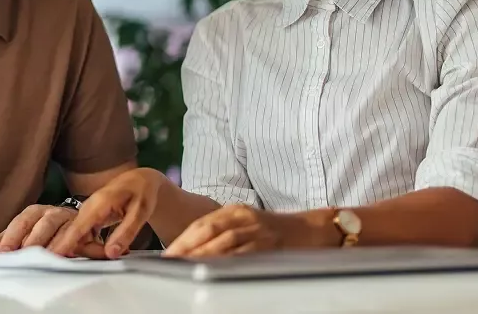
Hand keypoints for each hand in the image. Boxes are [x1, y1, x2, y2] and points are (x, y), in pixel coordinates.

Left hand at [0, 204, 76, 252]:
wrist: (79, 226)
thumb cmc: (47, 232)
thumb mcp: (26, 233)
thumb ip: (7, 239)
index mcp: (34, 213)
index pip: (21, 222)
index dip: (11, 237)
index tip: (3, 252)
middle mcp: (51, 212)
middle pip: (41, 224)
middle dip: (32, 241)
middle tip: (23, 256)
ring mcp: (68, 219)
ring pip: (60, 229)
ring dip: (52, 244)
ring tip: (44, 258)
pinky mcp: (83, 229)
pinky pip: (77, 235)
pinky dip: (71, 245)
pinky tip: (66, 256)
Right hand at [50, 168, 162, 258]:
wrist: (138, 180)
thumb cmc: (140, 193)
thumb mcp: (140, 213)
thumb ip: (125, 233)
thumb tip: (112, 253)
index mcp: (99, 203)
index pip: (78, 226)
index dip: (65, 242)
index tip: (55, 255)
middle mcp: (87, 207)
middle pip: (74, 235)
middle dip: (86, 251)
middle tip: (110, 255)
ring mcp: (85, 213)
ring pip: (78, 237)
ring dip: (92, 250)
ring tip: (119, 249)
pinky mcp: (87, 218)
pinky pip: (82, 236)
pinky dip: (92, 246)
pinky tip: (107, 247)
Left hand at [163, 204, 316, 256]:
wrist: (308, 229)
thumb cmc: (272, 230)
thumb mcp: (244, 223)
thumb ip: (222, 231)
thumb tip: (192, 249)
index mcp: (234, 210)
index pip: (202, 223)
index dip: (184, 238)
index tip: (169, 252)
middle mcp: (243, 216)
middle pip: (209, 230)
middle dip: (188, 246)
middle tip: (171, 259)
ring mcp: (256, 229)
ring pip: (224, 241)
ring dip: (203, 254)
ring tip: (186, 264)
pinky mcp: (268, 243)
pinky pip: (244, 252)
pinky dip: (227, 260)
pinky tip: (215, 267)